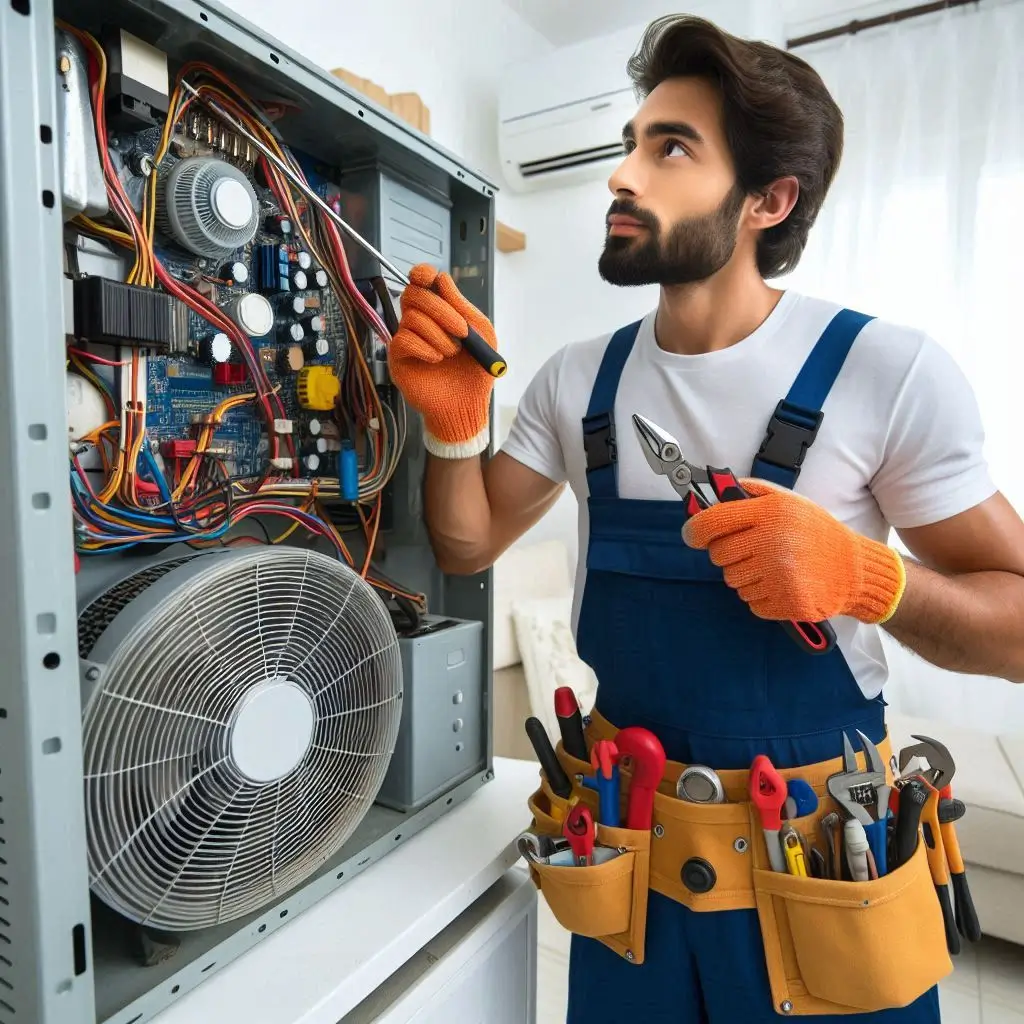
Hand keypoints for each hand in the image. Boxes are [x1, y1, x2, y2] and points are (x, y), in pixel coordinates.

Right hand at [389, 264, 496, 458]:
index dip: (422, 274)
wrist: (467, 406)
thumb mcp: (480, 335)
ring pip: (411, 318)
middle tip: (461, 332)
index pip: (421, 283)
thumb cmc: (475, 371)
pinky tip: (436, 360)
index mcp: (439, 312)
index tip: (429, 277)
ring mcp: (406, 340)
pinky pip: (403, 340)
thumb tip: (442, 280)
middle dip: (440, 310)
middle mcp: (419, 322)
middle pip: (413, 295)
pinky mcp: (398, 360)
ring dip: (438, 335)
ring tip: (452, 354)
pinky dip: (424, 348)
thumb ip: (462, 307)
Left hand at [683, 479, 905, 624]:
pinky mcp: (786, 602)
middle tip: (753, 551)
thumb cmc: (818, 533)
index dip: (695, 531)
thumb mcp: (789, 501)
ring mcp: (779, 575)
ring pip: (733, 581)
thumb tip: (714, 489)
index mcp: (771, 513)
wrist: (855, 569)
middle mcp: (772, 542)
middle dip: (729, 554)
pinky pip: (751, 602)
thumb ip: (752, 492)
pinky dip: (761, 597)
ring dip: (747, 576)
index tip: (692, 536)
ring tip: (774, 567)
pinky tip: (782, 585)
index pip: (712, 522)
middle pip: (719, 556)